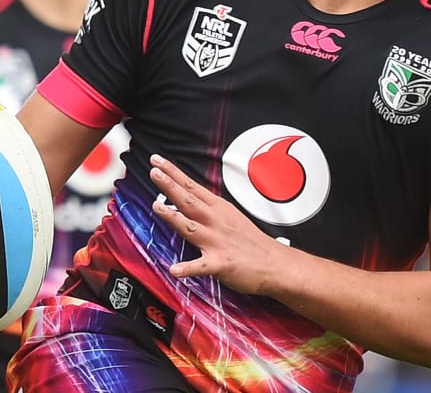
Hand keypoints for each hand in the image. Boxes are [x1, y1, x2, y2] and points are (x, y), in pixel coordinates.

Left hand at [149, 154, 287, 295]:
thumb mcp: (230, 216)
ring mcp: (218, 242)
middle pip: (189, 201)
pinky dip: (187, 268)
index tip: (157, 161)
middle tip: (154, 172)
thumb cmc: (251, 241)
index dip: (173, 173)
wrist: (276, 264)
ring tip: (157, 207)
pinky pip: (201, 266)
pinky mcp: (221, 263)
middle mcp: (216, 222)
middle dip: (171, 186)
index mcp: (218, 209)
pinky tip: (174, 269)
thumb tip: (183, 200)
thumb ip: (206, 208)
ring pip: (191, 227)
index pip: (191, 186)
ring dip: (174, 217)